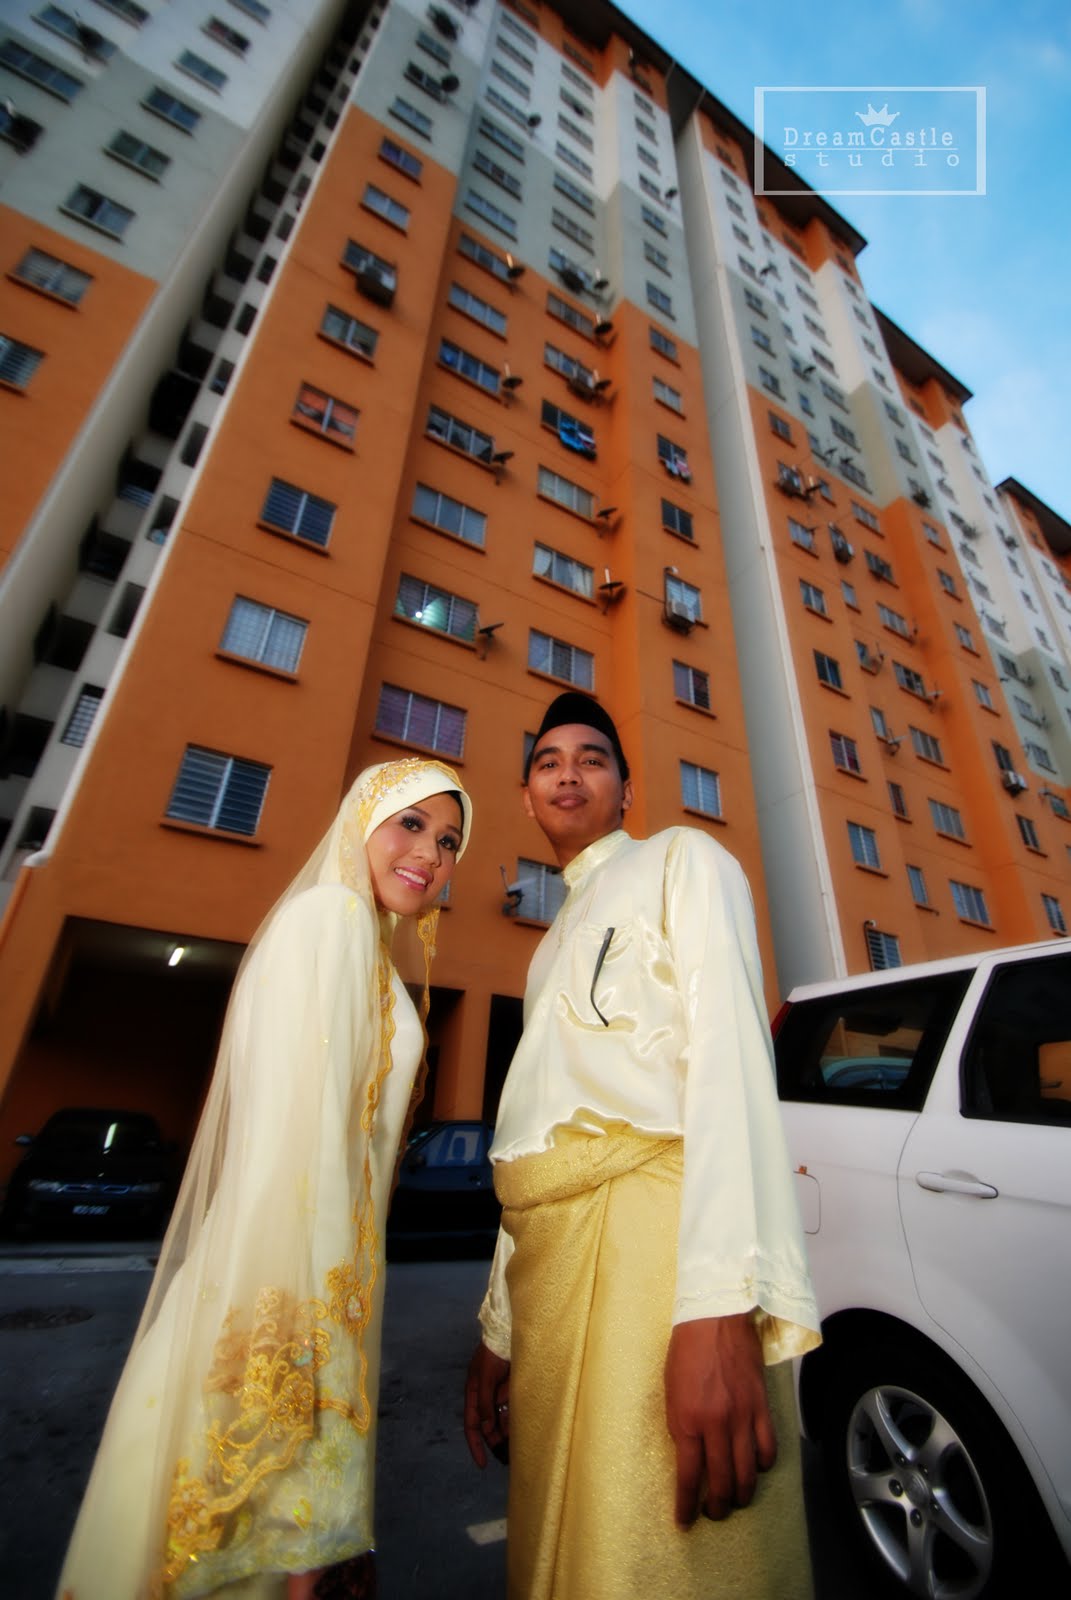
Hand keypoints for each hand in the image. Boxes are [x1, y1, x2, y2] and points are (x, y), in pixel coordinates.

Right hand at [464, 1341, 510, 1468]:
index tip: (482, 1465)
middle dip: (495, 1444)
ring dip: (507, 1435)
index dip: (476, 1445)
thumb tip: (486, 1428)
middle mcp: (486, 1397)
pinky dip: (516, 1422)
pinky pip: (513, 1411)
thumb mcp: (486, 1376)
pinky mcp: (513, 1390)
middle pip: (488, 1427)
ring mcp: (500, 1394)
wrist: (509, 1332)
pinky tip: (523, 1433)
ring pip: (502, 1421)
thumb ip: (485, 1402)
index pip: (472, 1425)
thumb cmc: (493, 1352)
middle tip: (506, 1461)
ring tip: (517, 1452)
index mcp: (474, 1393)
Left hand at [664, 1314, 776, 1525]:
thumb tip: (688, 1456)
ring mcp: (742, 1417)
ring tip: (735, 1499)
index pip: (689, 1477)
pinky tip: (755, 1466)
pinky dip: (762, 1465)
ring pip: (748, 1473)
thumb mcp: (670, 1391)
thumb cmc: (687, 1349)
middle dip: (717, 1507)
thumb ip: (680, 1426)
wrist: (716, 1317)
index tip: (684, 1521)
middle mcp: (716, 1424)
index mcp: (687, 1419)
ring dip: (742, 1494)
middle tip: (713, 1512)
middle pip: (722, 1483)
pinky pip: (768, 1449)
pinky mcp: (761, 1407)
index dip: (686, 1506)